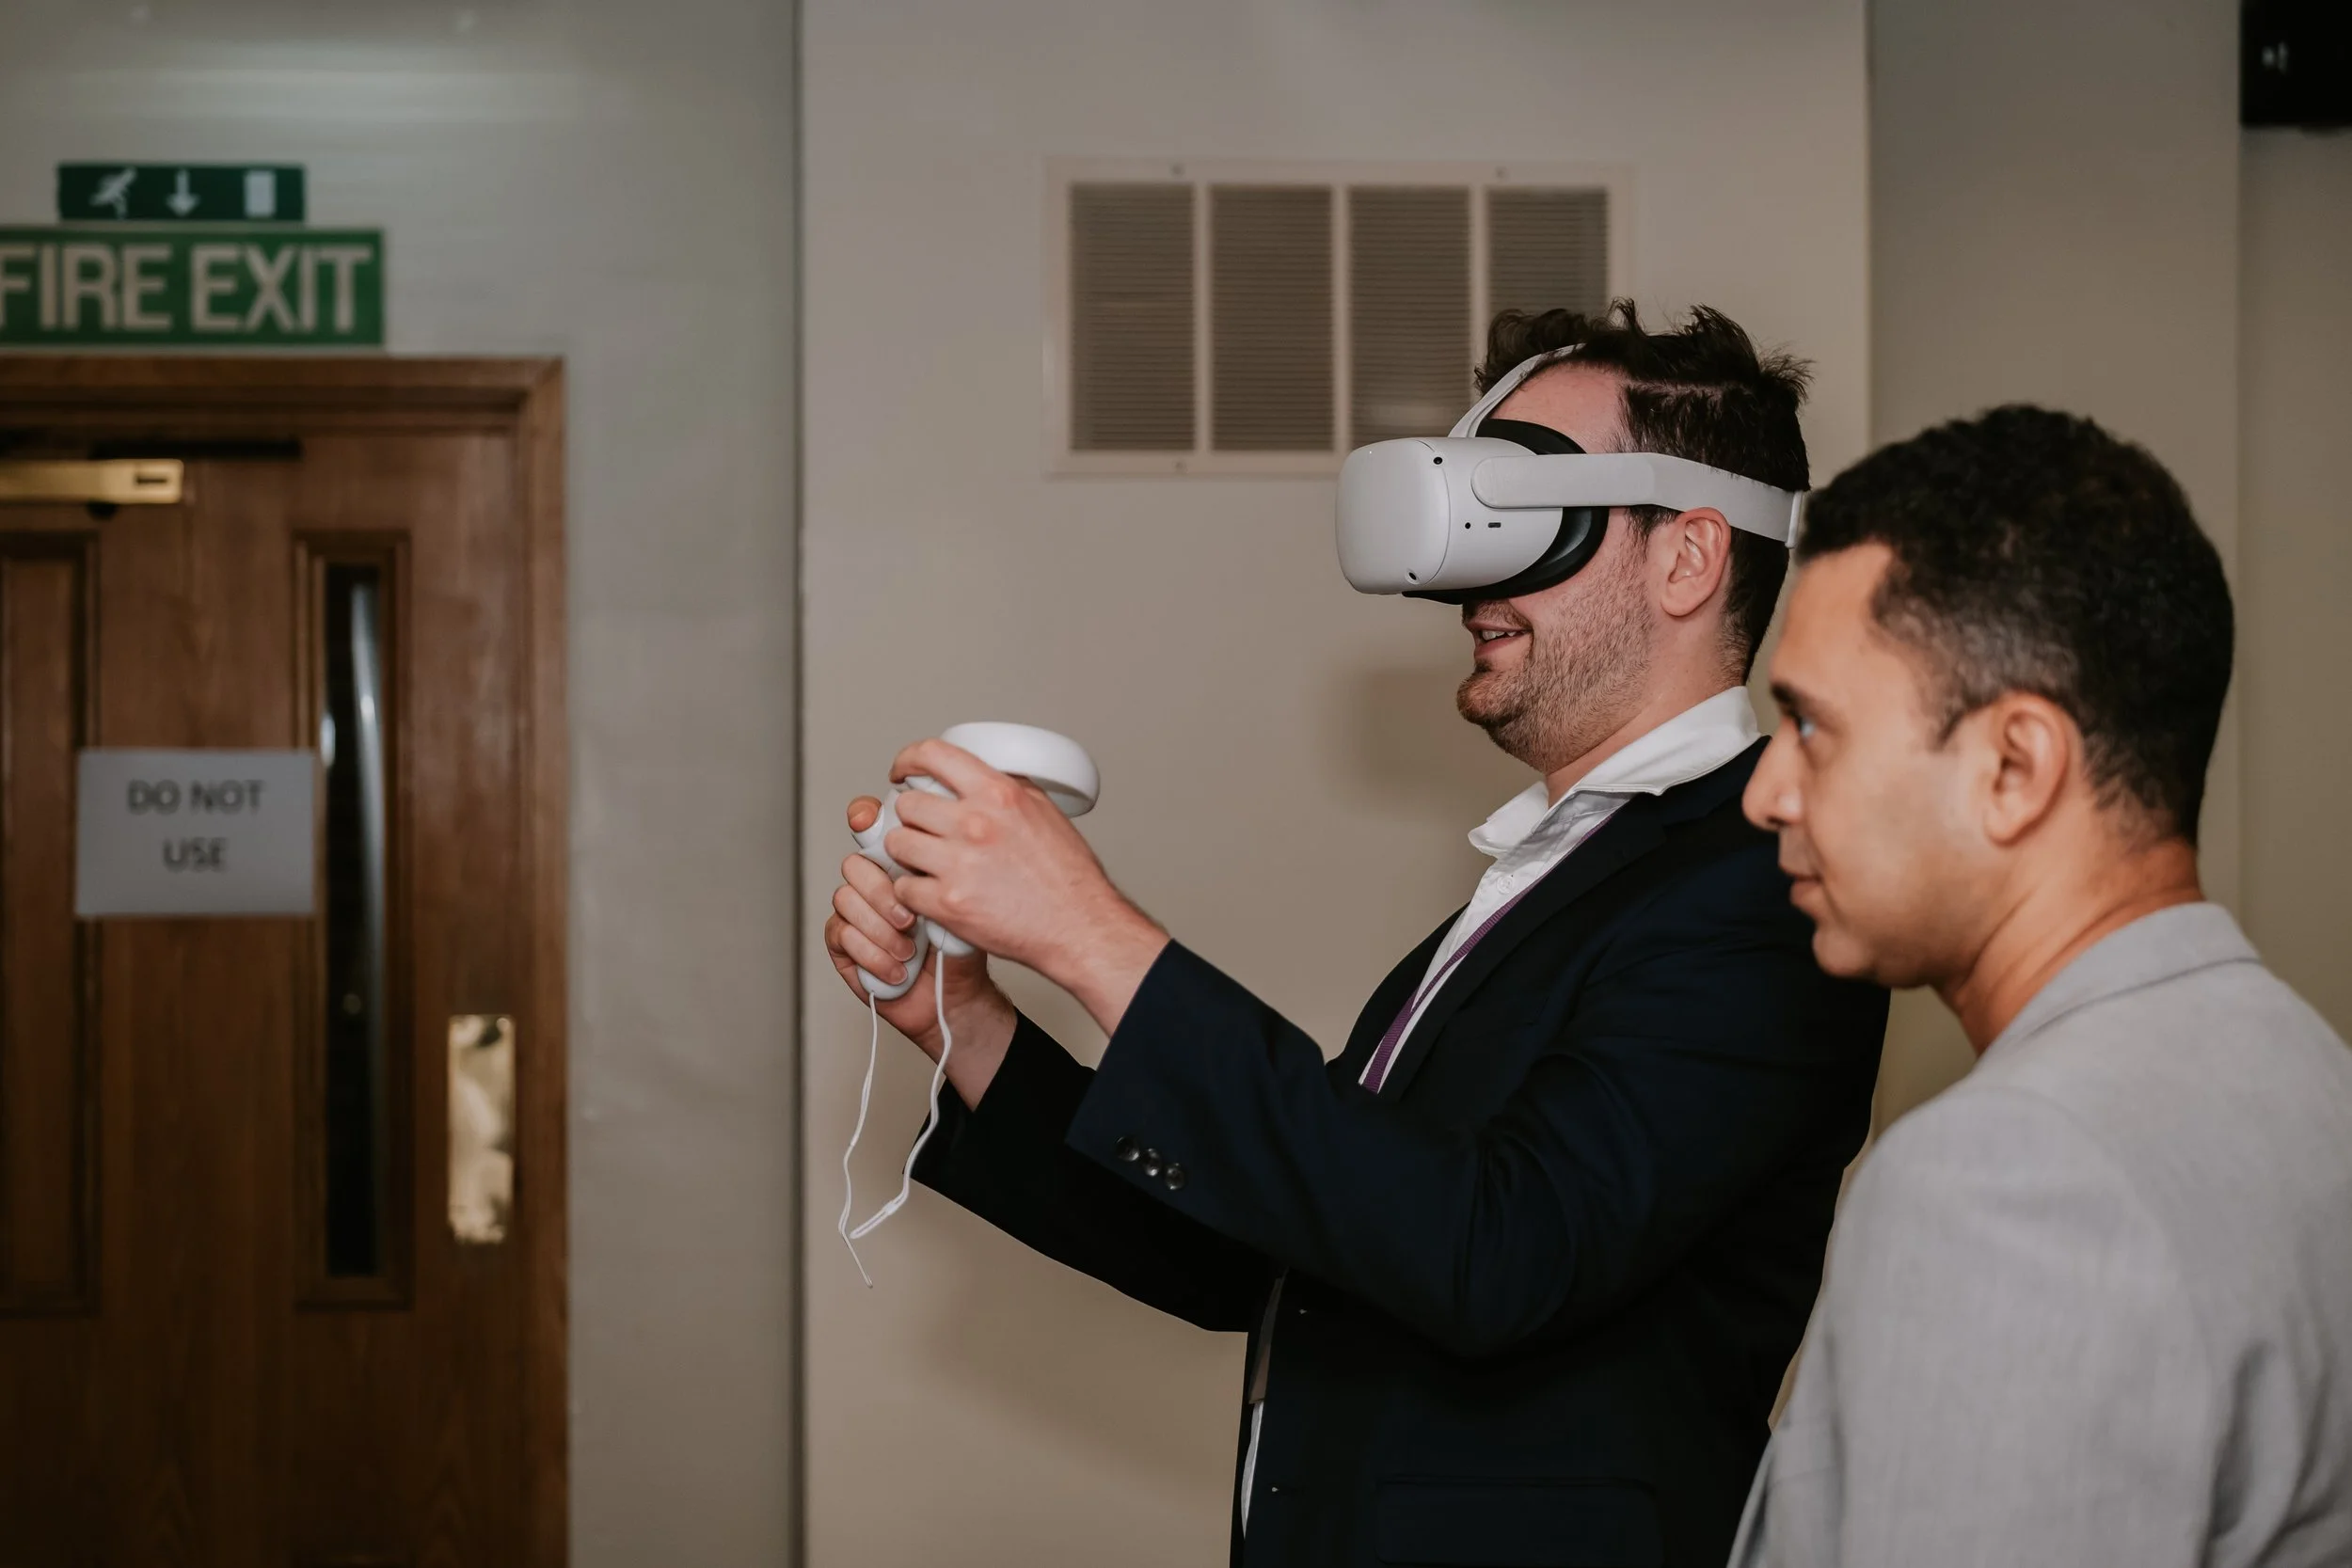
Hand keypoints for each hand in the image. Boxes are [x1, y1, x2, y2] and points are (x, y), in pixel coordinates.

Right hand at [826, 796, 1017, 1104]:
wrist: (959, 997)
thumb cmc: (965, 946)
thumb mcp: (969, 897)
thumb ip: (947, 865)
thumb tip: (935, 840)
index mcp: (904, 861)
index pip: (875, 824)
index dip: (867, 817)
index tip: (870, 821)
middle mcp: (876, 881)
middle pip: (856, 862)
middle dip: (882, 891)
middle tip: (910, 917)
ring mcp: (857, 911)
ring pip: (846, 898)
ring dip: (881, 928)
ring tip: (910, 949)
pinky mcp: (843, 943)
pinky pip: (842, 934)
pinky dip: (874, 955)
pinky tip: (898, 969)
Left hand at [882, 739, 1169, 1033]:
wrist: (1078, 925)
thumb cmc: (1067, 876)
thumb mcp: (1043, 810)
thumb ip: (1006, 787)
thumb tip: (976, 773)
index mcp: (998, 794)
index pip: (933, 756)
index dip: (908, 760)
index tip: (903, 772)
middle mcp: (975, 823)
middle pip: (908, 805)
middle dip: (914, 818)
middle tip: (925, 830)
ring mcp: (959, 864)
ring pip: (898, 844)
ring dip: (908, 853)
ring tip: (928, 862)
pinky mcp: (948, 903)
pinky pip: (904, 887)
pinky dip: (913, 892)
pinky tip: (931, 892)